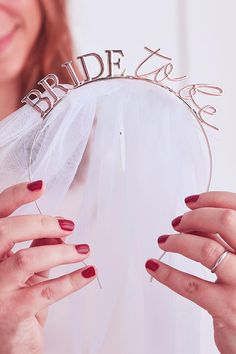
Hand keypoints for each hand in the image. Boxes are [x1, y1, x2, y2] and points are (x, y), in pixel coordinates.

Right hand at [0, 180, 95, 353]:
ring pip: (28, 259)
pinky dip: (73, 279)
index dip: (15, 196)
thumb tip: (59, 227)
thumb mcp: (25, 269)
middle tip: (69, 226)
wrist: (10, 343)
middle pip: (6, 231)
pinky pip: (47, 290)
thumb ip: (37, 244)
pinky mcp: (12, 312)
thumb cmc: (16, 300)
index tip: (41, 186)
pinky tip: (90, 272)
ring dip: (62, 252)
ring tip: (83, 251)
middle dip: (42, 222)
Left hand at [145, 191, 235, 353]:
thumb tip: (198, 218)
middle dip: (194, 217)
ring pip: (206, 250)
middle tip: (178, 222)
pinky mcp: (227, 308)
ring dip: (179, 241)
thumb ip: (225, 240)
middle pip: (225, 221)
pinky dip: (167, 273)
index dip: (211, 199)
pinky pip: (191, 285)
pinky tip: (155, 267)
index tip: (192, 202)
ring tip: (165, 241)